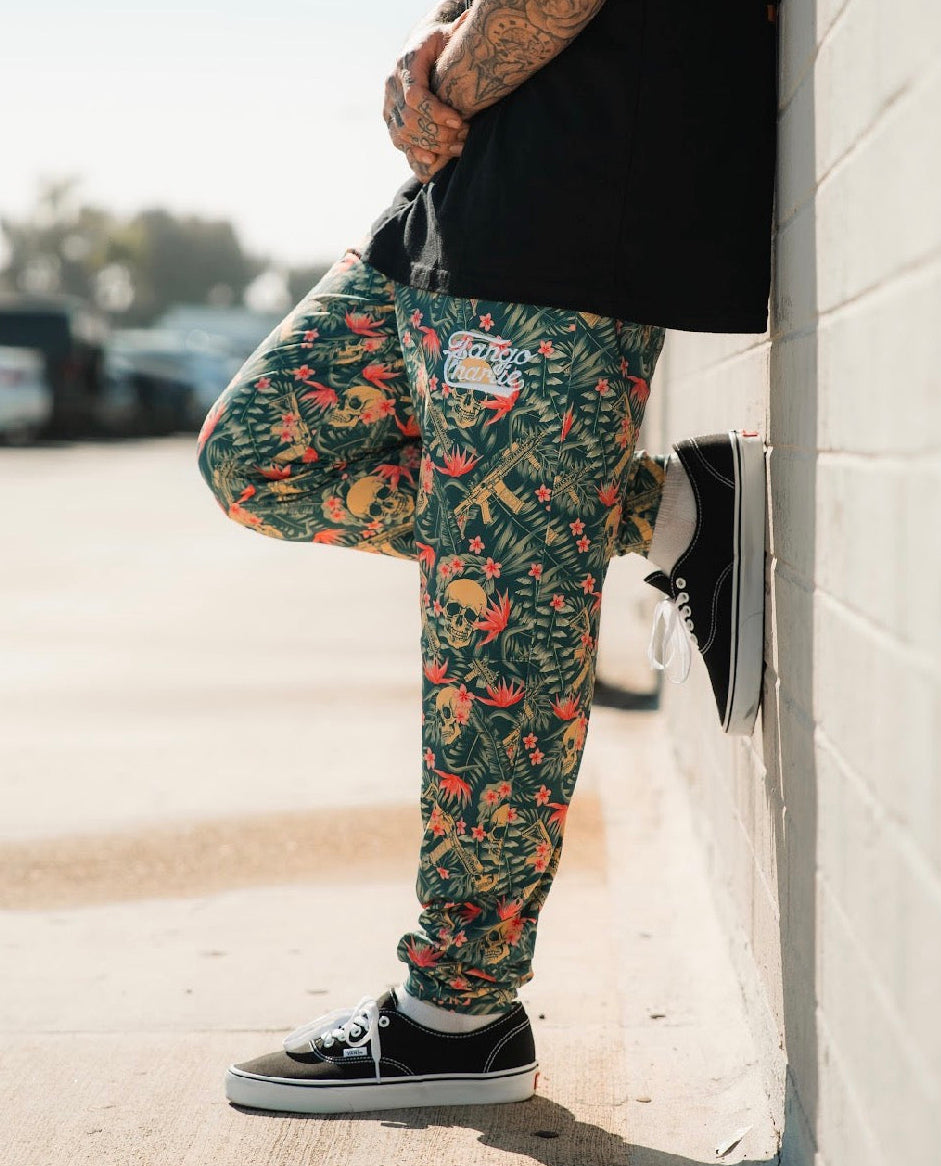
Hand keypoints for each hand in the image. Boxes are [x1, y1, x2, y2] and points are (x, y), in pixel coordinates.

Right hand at [384, 14, 471, 183]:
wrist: (420, 53)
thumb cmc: (440, 45)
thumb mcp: (449, 36)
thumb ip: (459, 31)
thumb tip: (470, 18)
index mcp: (406, 63)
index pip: (416, 97)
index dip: (437, 113)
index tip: (460, 122)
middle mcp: (392, 84)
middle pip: (411, 121)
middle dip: (439, 134)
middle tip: (465, 137)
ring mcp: (388, 104)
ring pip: (404, 135)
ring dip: (432, 146)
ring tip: (458, 148)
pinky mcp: (390, 120)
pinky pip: (400, 142)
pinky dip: (415, 153)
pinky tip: (434, 160)